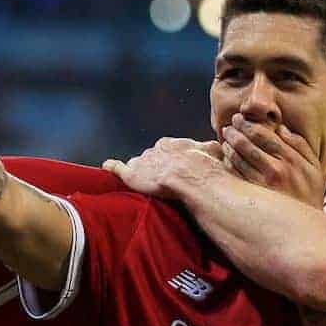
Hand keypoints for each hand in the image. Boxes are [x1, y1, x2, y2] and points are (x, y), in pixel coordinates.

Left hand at [102, 138, 223, 198]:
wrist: (188, 175)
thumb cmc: (203, 165)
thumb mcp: (213, 152)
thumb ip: (211, 149)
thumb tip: (219, 146)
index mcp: (172, 144)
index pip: (167, 149)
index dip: (170, 159)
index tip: (174, 167)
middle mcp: (154, 150)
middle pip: (152, 157)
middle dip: (154, 165)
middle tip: (160, 177)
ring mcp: (141, 161)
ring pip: (138, 164)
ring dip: (140, 171)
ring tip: (143, 181)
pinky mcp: (131, 174)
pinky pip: (118, 168)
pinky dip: (112, 167)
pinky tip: (107, 165)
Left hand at [221, 114, 325, 206]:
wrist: (306, 224)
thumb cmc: (309, 191)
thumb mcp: (313, 166)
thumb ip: (299, 144)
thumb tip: (281, 128)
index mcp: (292, 158)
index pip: (263, 133)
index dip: (247, 123)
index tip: (240, 118)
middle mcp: (277, 170)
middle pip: (247, 143)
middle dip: (234, 131)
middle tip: (229, 127)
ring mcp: (263, 184)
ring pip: (238, 157)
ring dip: (228, 145)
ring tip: (226, 139)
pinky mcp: (254, 195)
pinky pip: (235, 174)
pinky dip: (228, 162)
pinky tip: (227, 157)